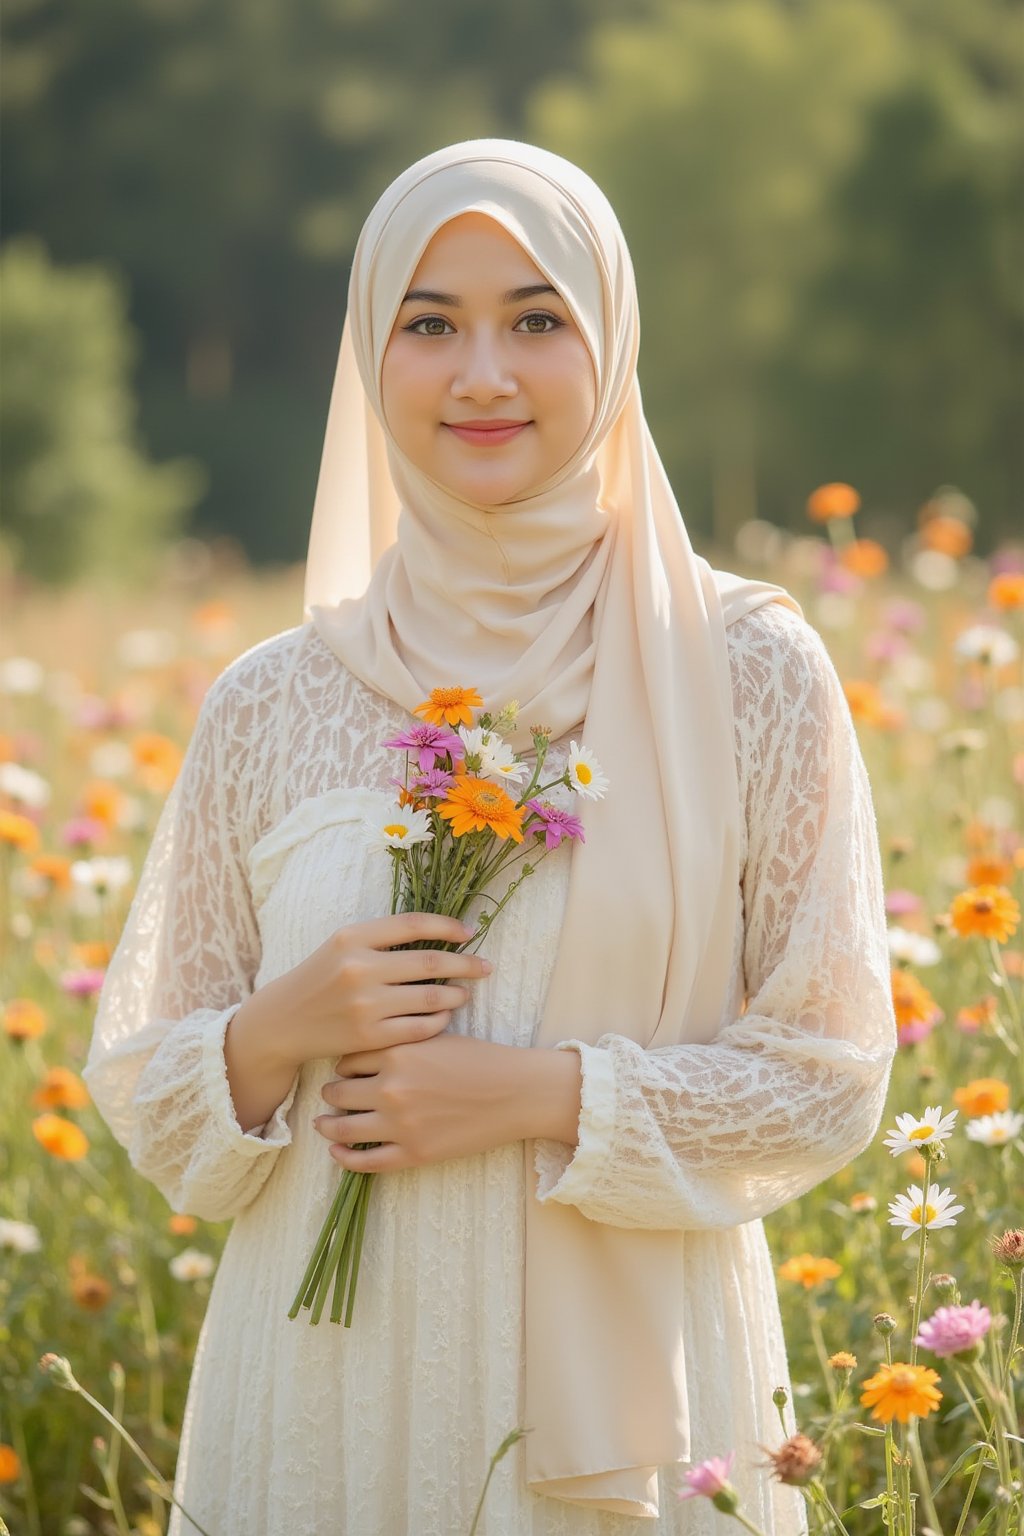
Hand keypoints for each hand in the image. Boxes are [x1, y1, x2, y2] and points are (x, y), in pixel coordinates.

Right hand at [223, 912, 490, 1132]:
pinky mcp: (367, 1036)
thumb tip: (440, 933)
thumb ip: (383, 938)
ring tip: (464, 993)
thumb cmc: (321, 978)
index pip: (414, 924)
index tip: (469, 934)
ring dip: (456, 995)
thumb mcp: (342, 946)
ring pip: (430, 998)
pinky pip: (419, 1028)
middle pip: (430, 962)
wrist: (284, 1021)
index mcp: (352, 936)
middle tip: (485, 967)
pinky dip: (439, 1022)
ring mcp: (364, 1004)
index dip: (448, 927)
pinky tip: (444, 1017)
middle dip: (466, 965)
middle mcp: (358, 967)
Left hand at [314, 1033, 538, 1172]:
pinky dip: (344, 1158)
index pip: (347, 1059)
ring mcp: (400, 1123)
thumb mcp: (437, 1036)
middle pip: (338, 1091)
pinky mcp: (413, 1153)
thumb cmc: (481, 1059)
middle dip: (332, 1093)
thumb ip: (401, 1039)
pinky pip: (365, 1161)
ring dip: (327, 1125)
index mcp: (398, 1052)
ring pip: (342, 1127)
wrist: (517, 1092)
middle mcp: (392, 1087)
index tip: (343, 1069)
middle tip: (330, 1094)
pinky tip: (337, 1152)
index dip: (343, 1064)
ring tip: (323, 1123)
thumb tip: (370, 1042)